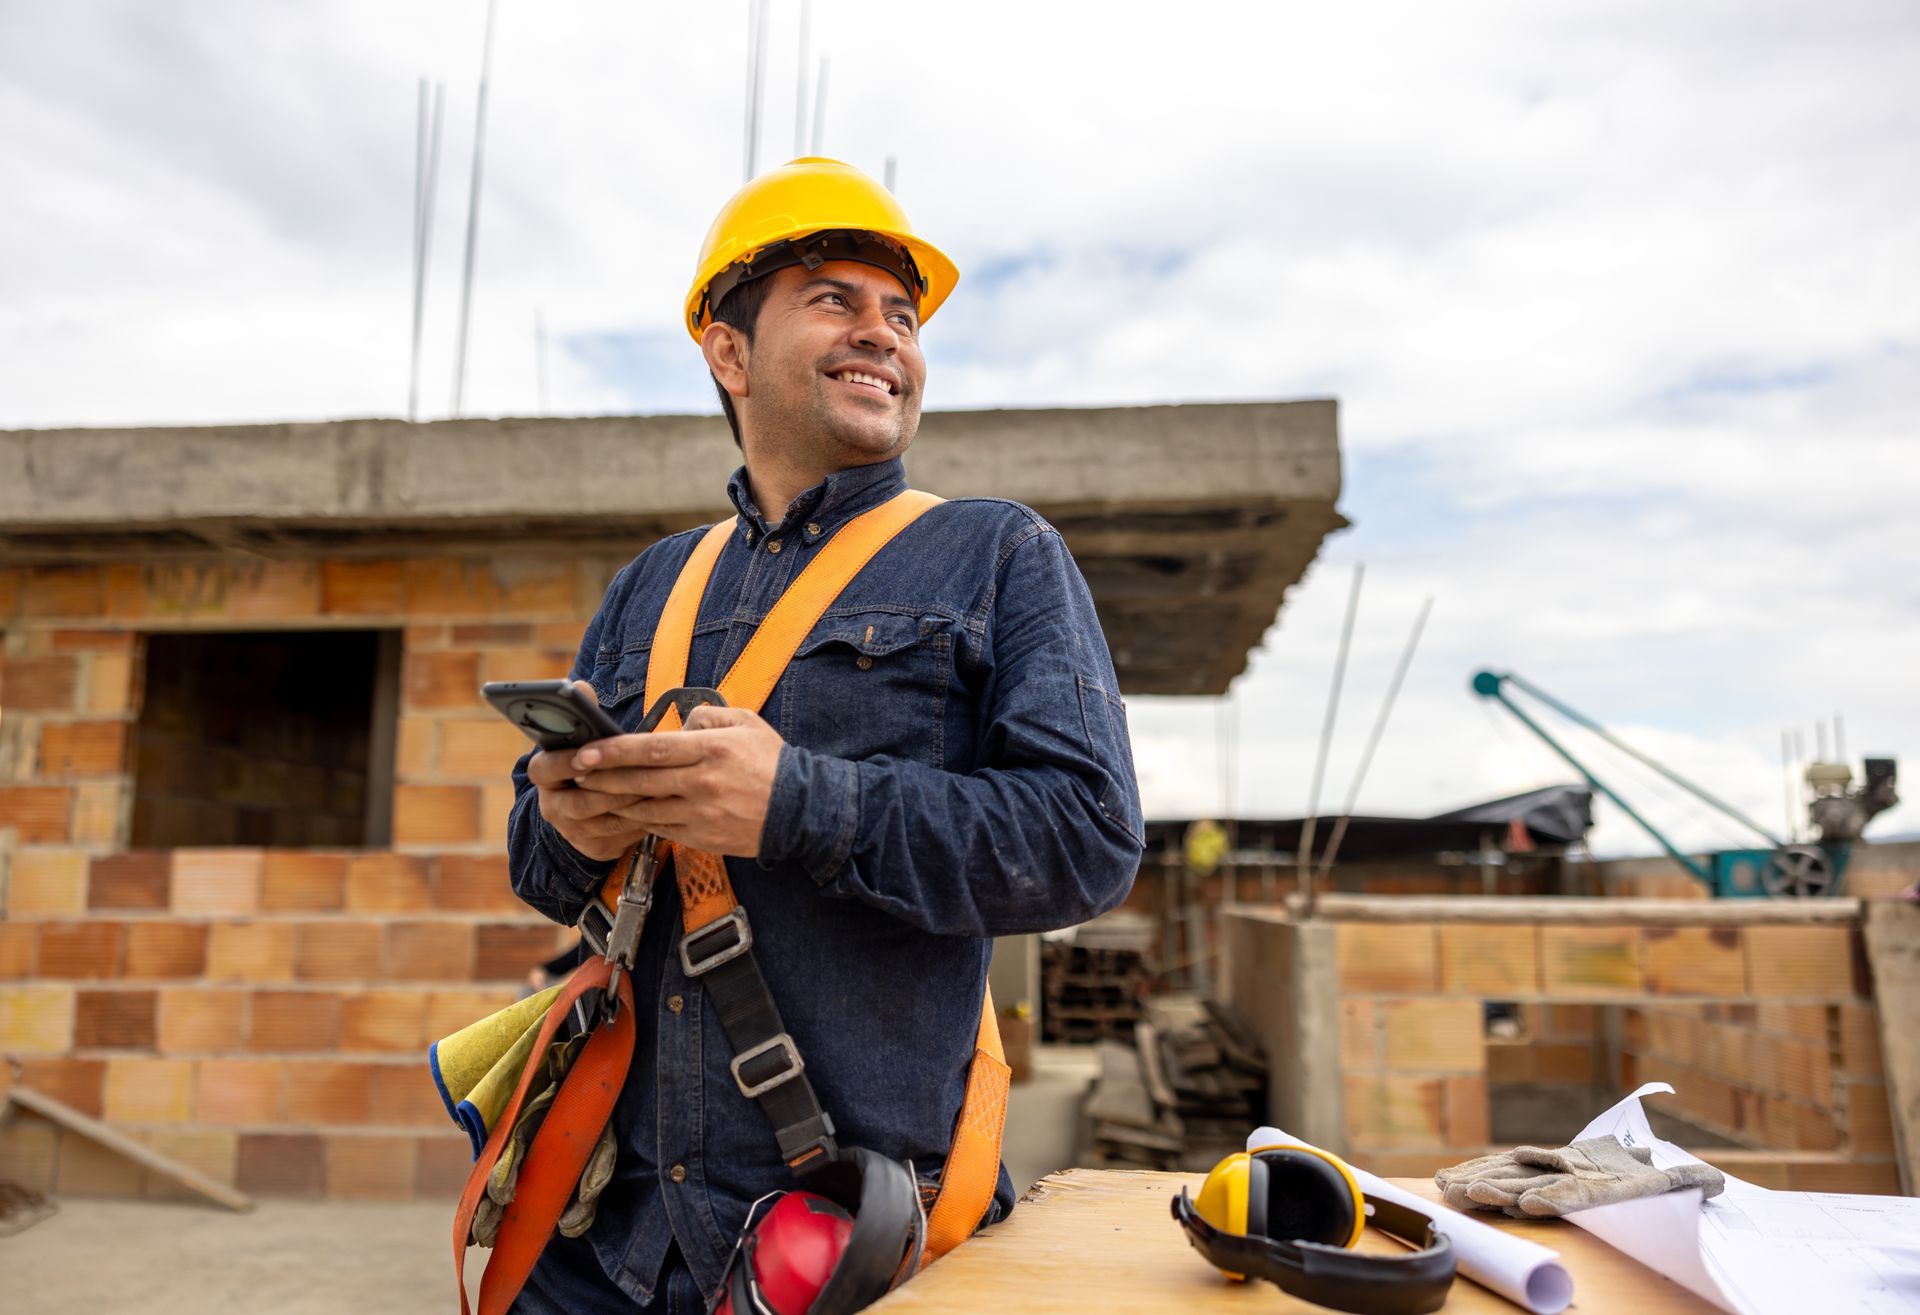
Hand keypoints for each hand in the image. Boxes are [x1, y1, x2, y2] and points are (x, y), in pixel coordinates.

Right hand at [526, 682, 655, 861]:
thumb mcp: (582, 739)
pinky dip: (641, 820)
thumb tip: (581, 687)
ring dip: (630, 804)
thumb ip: (582, 714)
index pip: (545, 768)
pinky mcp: (594, 847)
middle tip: (637, 774)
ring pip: (603, 820)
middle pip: (579, 801)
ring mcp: (572, 830)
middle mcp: (553, 806)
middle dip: (610, 787)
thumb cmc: (589, 762)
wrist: (586, 810)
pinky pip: (619, 836)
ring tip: (657, 788)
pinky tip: (661, 807)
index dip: (564, 763)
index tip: (585, 755)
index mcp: (544, 774)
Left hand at [567, 703, 784, 857]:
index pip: (653, 748)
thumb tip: (681, 722)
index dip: (615, 751)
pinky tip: (623, 810)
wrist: (801, 811)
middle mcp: (702, 781)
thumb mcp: (746, 723)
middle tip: (574, 772)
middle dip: (602, 776)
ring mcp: (700, 812)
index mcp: (711, 749)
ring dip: (613, 800)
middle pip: (640, 780)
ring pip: (645, 806)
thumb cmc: (772, 763)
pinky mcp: (701, 835)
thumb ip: (708, 716)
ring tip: (590, 792)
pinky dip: (637, 819)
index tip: (587, 751)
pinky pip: (660, 827)